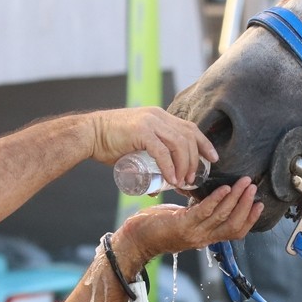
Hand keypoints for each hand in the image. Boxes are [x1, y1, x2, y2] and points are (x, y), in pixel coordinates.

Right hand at [90, 107, 216, 188]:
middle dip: (196, 160)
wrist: (88, 134)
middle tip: (193, 179)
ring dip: (185, 165)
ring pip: (179, 144)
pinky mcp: (140, 132)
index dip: (205, 143)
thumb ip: (150, 158)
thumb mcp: (137, 145)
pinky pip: (162, 151)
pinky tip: (171, 178)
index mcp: (160, 116)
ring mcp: (150, 123)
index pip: (190, 128)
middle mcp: (158, 116)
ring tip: (182, 181)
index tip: (213, 159)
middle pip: (189, 137)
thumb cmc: (110, 143)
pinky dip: (170, 167)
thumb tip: (159, 185)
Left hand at [113, 178, 262, 268]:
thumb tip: (212, 197)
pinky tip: (223, 189)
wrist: (134, 240)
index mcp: (205, 237)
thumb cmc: (156, 227)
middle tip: (253, 186)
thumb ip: (198, 212)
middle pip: (234, 224)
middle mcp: (203, 238)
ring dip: (236, 198)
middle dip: (246, 204)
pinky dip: (216, 200)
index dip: (250, 219)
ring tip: (243, 183)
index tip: (259, 204)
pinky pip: (204, 212)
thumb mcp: (184, 219)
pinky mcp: (182, 226)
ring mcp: (194, 233)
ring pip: (223, 217)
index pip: (236, 232)